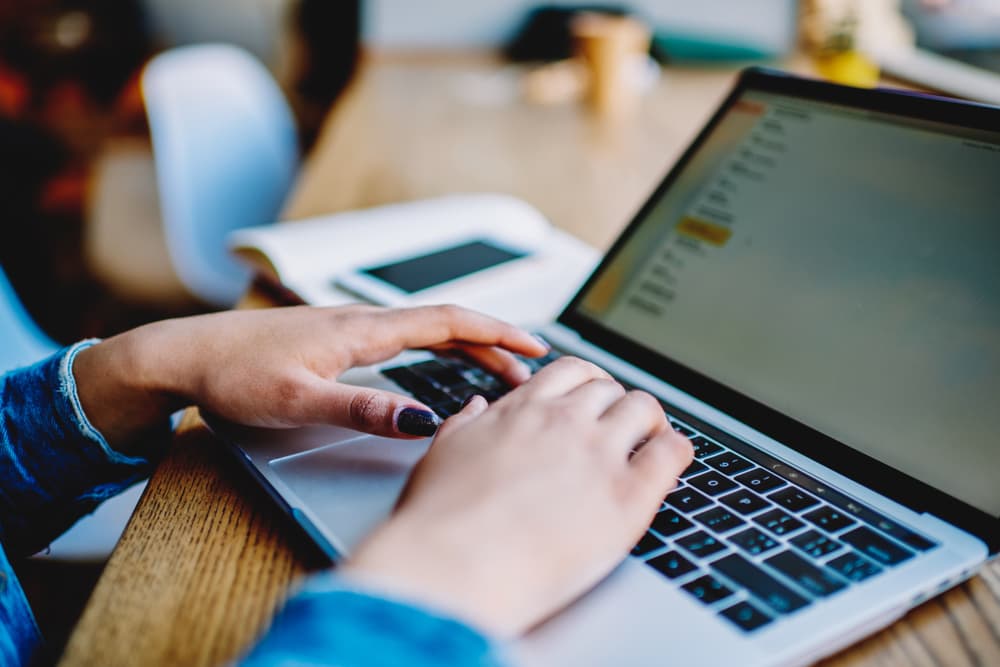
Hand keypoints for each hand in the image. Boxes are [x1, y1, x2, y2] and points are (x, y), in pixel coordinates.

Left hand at [74, 304, 546, 453]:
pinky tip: (438, 364)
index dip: (495, 332)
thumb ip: (362, 410)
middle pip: (446, 324)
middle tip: (530, 369)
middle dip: (493, 342)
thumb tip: (422, 420)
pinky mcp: (338, 340)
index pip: (446, 322)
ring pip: (427, 330)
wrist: (187, 355)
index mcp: (362, 330)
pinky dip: (438, 348)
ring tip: (498, 370)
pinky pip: (405, 338)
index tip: (534, 346)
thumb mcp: (297, 400)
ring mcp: (350, 328)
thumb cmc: (234, 374)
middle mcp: (362, 322)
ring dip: (468, 346)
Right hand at [342, 357, 693, 636]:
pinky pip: (671, 454)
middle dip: (616, 403)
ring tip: (650, 439)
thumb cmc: (438, 521)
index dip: (588, 382)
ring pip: (644, 408)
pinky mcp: (626, 499)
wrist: (452, 566)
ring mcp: (597, 457)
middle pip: (610, 388)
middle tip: (620, 425)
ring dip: (650, 420)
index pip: (570, 371)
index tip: (592, 398)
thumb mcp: (441, 454)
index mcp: (521, 411)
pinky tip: (672, 459)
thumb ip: (465, 423)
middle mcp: (563, 424)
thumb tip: (478, 408)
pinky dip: (678, 449)